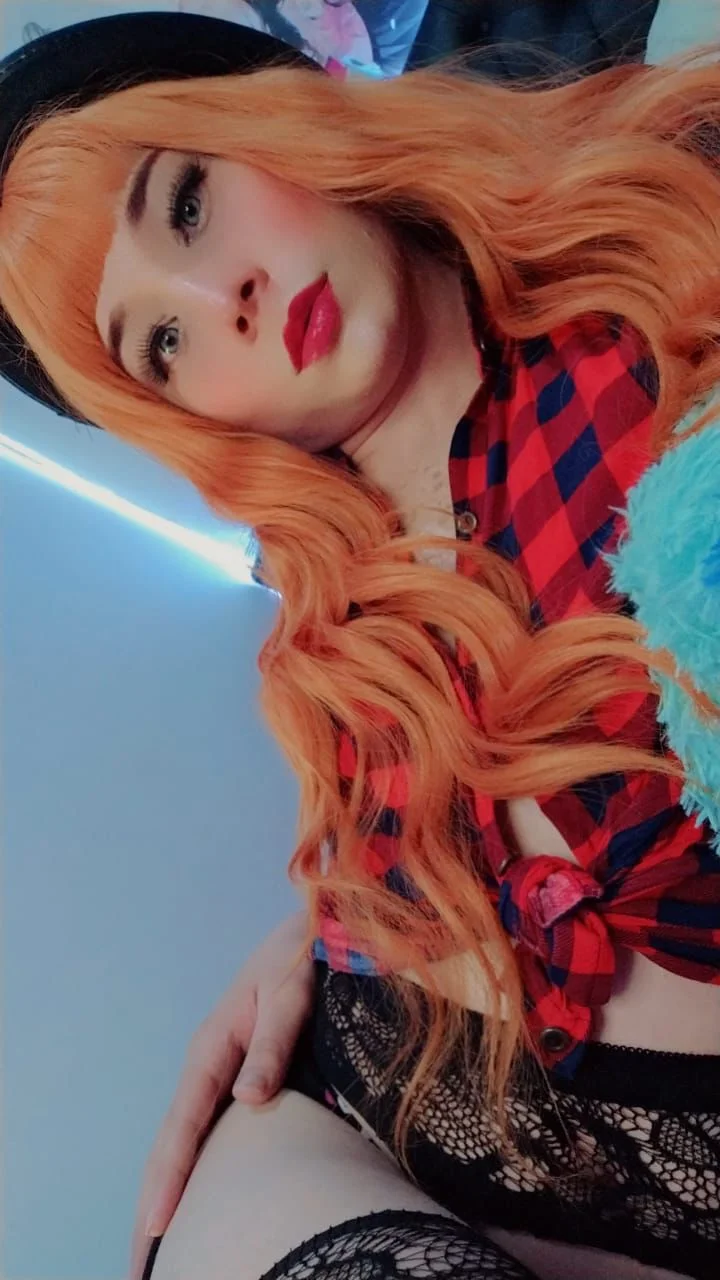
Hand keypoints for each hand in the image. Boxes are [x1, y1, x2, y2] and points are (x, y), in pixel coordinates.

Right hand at [129, 909, 313, 1279]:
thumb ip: (272, 1044)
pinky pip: (206, 1134)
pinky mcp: (237, 1079)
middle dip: (154, 1202)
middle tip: (140, 1265)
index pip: (184, 1123)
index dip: (171, 1176)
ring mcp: (220, 1075)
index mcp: (213, 1048)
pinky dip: (193, 1171)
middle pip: (172, 1144)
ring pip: (184, 1142)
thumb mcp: (290, 996)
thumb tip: (249, 1099)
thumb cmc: (302, 962)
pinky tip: (197, 1201)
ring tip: (155, 1249)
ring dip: (168, 1192)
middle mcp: (209, 1067)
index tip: (158, 1225)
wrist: (313, 934)